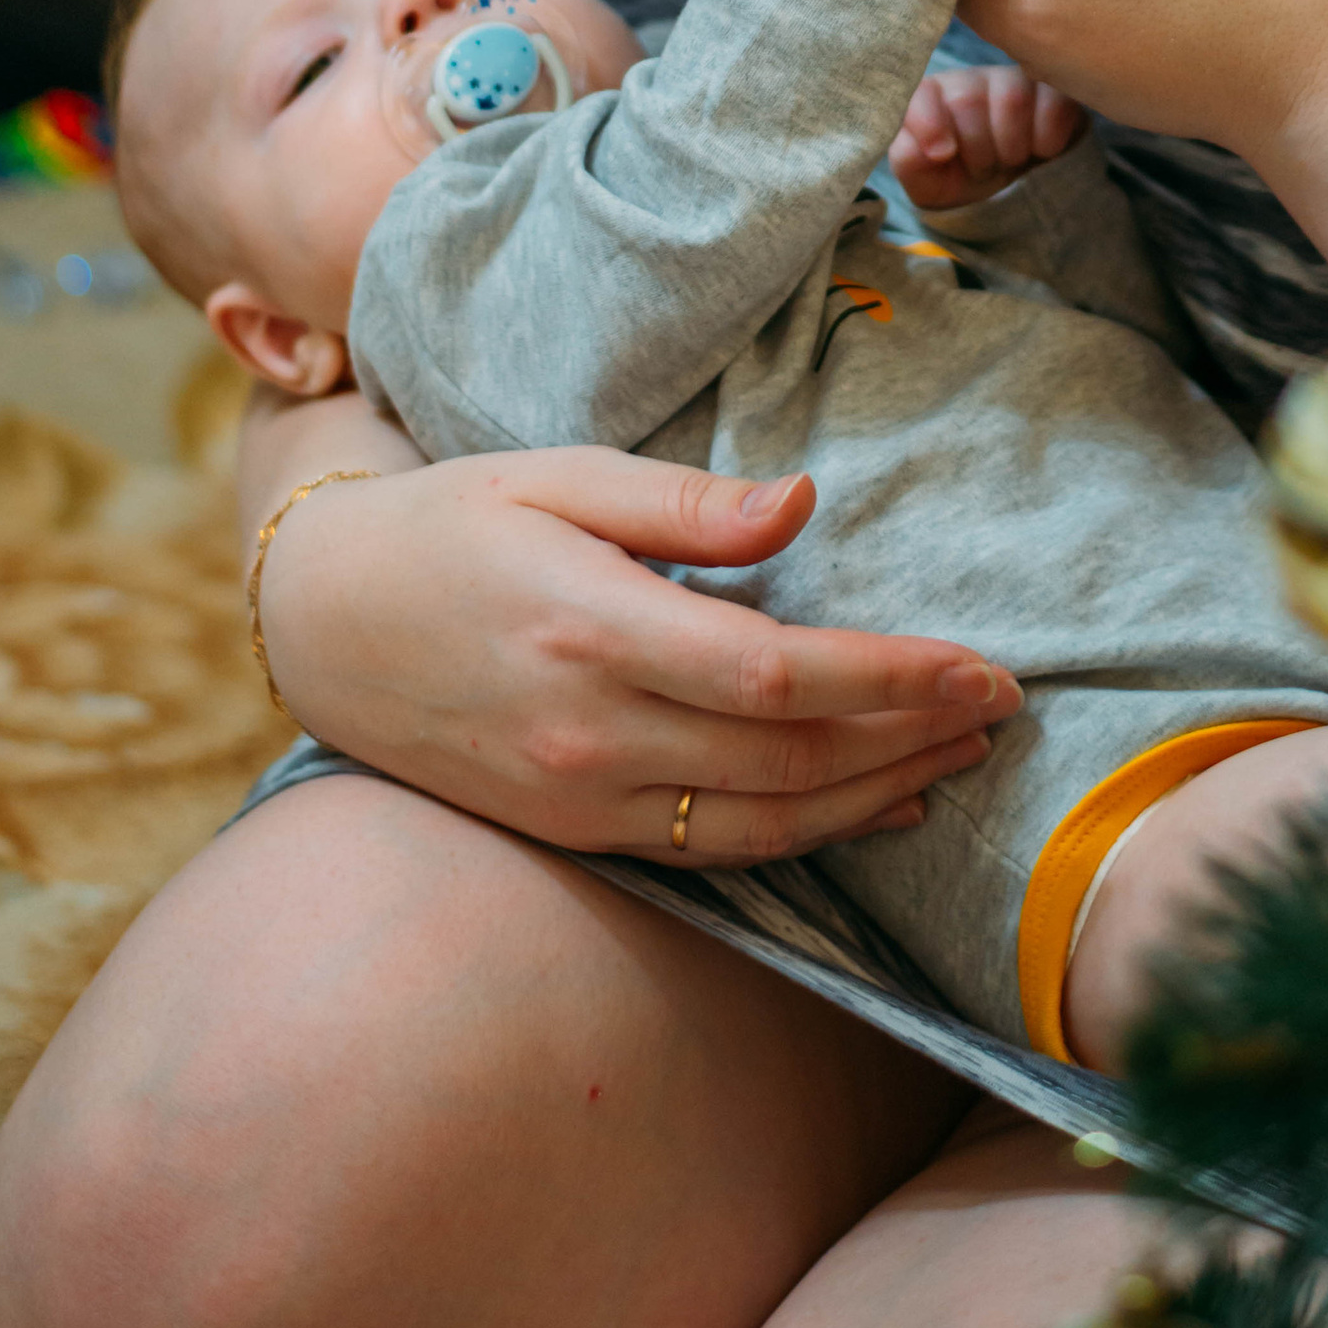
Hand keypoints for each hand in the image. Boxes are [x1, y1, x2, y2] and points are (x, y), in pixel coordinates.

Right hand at [251, 429, 1023, 863]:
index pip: (779, 678)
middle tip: (1003, 707)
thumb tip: (804, 501)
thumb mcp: (557, 476)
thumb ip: (685, 504)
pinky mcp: (575, 832)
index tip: (981, 666)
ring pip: (766, 822)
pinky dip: (809, 835)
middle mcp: (592, 731)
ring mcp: (581, 797)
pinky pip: (716, 852)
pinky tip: (875, 805)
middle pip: (792, 761)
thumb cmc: (452, 524)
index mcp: (593, 628)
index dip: (891, 680)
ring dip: (879, 795)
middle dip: (912, 736)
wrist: (325, 623)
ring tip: (963, 754)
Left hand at [891, 64, 1084, 209]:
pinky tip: (1040, 152)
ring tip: (1009, 161)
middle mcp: (970, 80)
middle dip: (976, 150)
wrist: (1010, 192)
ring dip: (1010, 147)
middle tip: (983, 167)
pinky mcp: (1054, 90)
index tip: (942, 155)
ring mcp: (1014, 80)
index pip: (922, 94)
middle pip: (968, 100)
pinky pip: (1054, 106)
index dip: (930, 124)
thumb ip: (909, 159)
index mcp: (931, 97)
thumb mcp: (926, 181)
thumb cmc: (961, 179)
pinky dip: (1046, 141)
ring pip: (1012, 100)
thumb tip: (930, 148)